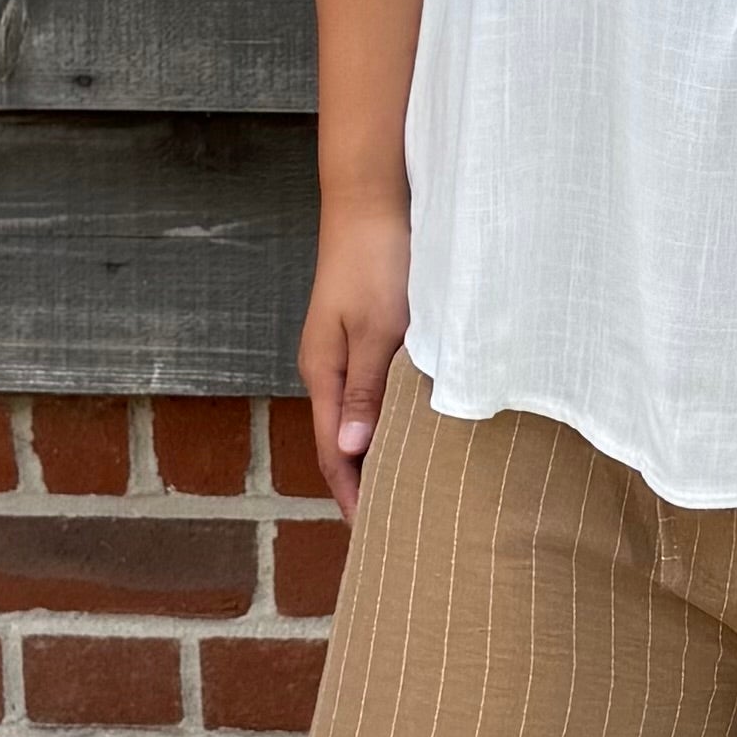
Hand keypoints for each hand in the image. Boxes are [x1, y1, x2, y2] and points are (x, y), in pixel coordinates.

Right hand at [301, 197, 411, 519]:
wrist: (371, 202)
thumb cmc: (378, 262)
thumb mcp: (377, 332)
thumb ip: (367, 392)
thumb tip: (352, 452)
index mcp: (324, 374)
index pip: (333, 453)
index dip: (351, 495)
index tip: (372, 534)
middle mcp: (328, 369)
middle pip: (342, 442)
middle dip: (362, 485)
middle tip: (395, 525)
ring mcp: (344, 352)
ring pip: (358, 418)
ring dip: (376, 454)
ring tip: (406, 490)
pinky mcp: (363, 335)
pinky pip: (372, 394)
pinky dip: (387, 421)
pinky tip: (412, 431)